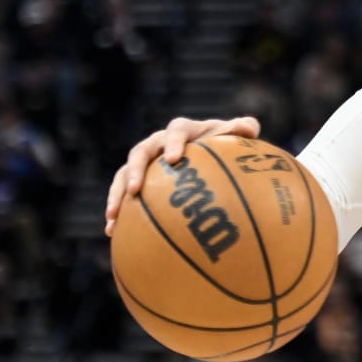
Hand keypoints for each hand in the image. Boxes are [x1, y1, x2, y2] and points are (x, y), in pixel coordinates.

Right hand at [104, 116, 260, 236]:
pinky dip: (117, 211)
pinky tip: (112, 232)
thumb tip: (249, 129)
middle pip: (140, 152)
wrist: (208, 153)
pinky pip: (122, 194)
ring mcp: (145, 162)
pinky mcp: (137, 180)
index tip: (174, 159)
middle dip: (135, 171)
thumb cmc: (224, 144)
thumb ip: (242, 129)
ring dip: (117, 194)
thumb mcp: (235, 135)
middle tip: (135, 190)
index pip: (177, 130)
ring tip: (113, 216)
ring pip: (124, 174)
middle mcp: (158, 143)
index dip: (174, 142)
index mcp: (183, 130)